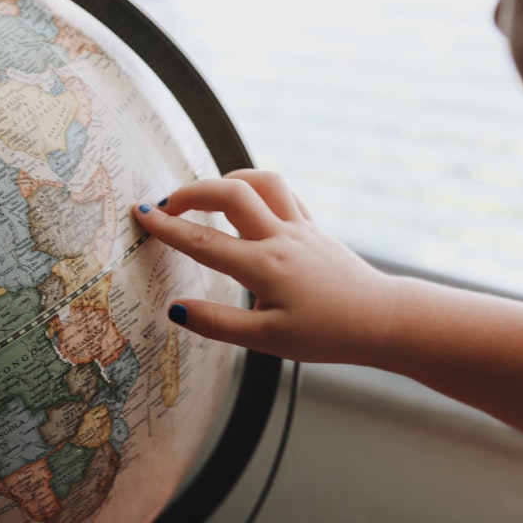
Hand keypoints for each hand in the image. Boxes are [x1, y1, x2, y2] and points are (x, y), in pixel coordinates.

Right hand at [132, 170, 399, 363]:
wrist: (381, 320)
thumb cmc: (327, 335)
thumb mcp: (267, 341)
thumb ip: (218, 324)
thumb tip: (176, 310)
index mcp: (264, 266)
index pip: (203, 241)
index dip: (167, 227)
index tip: (142, 215)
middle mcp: (280, 238)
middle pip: (229, 193)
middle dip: (191, 192)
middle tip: (166, 205)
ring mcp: (300, 227)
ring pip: (261, 181)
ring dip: (228, 180)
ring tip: (205, 197)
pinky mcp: (314, 228)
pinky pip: (283, 193)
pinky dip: (258, 189)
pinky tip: (247, 203)